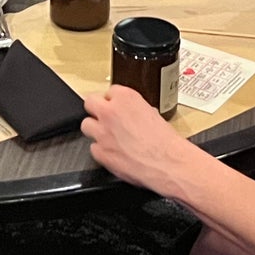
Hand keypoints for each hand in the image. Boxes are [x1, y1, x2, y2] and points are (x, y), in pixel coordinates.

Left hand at [82, 84, 197, 194]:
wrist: (168, 163)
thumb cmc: (165, 141)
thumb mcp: (153, 114)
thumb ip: (135, 109)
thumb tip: (131, 114)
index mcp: (126, 98)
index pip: (110, 91)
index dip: (114, 101)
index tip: (116, 107)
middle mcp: (110, 112)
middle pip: (90, 102)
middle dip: (97, 109)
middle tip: (104, 117)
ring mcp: (102, 132)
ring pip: (86, 125)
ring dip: (95, 129)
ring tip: (107, 136)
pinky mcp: (100, 152)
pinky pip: (93, 148)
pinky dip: (101, 150)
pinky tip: (113, 153)